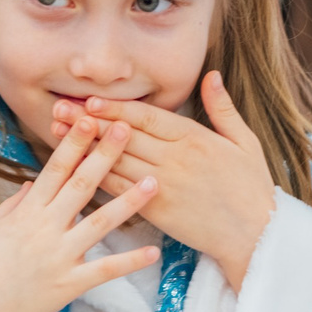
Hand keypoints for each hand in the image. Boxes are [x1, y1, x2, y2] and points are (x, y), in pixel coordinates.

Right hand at [0, 115, 158, 311]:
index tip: (91, 119)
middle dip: (105, 155)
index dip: (74, 142)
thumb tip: (33, 183)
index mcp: (26, 212)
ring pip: (100, 223)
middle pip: (81, 185)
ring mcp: (58, 256)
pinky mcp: (67, 284)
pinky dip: (129, 262)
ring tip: (154, 182)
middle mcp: (44, 228)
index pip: (54, 168)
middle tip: (127, 129)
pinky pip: (104, 271)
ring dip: (128, 201)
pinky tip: (153, 252)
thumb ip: (14, 204)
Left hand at [53, 73, 277, 286]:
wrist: (255, 236)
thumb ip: (223, 109)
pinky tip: (74, 168)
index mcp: (194, 138)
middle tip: (59, 109)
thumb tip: (212, 76)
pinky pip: (120, 190)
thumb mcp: (245, 142)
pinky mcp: (156, 210)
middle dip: (89, 121)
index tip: (89, 100)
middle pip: (124, 135)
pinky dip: (95, 177)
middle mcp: (174, 159)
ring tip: (57, 133)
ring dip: (85, 147)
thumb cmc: (251, 188)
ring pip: (116, 161)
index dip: (115, 108)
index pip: (146, 117)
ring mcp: (162, 185)